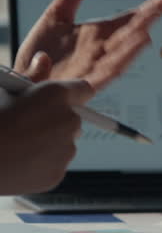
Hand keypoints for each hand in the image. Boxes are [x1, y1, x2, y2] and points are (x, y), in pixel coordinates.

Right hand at [0, 80, 93, 194]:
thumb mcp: (3, 88)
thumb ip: (29, 76)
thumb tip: (44, 59)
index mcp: (56, 94)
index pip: (83, 89)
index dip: (70, 94)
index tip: (59, 99)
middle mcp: (68, 120)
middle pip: (72, 118)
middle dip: (56, 119)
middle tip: (26, 123)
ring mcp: (66, 149)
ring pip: (64, 143)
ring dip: (48, 142)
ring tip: (16, 144)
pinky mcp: (57, 173)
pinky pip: (54, 165)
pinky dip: (40, 165)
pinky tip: (16, 161)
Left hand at [14, 0, 161, 89]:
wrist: (23, 83)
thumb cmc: (42, 54)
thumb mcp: (56, 16)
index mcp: (100, 34)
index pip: (132, 18)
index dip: (153, 6)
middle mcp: (103, 51)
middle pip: (132, 33)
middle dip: (151, 17)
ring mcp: (95, 69)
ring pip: (120, 57)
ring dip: (133, 46)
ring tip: (147, 32)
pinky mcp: (81, 87)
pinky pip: (99, 78)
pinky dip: (113, 69)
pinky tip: (119, 64)